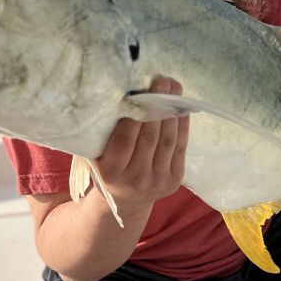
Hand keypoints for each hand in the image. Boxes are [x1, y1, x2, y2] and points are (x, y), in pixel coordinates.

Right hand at [95, 76, 189, 207]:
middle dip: (157, 105)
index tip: (141, 89)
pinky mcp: (174, 180)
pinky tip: (182, 106)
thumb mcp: (98, 154)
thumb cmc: (109, 168)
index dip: (134, 113)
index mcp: (111, 171)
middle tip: (161, 80)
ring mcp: (157, 180)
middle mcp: (135, 178)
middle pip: (149, 137)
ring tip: (174, 86)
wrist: (127, 200)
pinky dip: (182, 124)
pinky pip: (180, 147)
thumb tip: (123, 95)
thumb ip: (107, 133)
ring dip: (173, 110)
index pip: (124, 139)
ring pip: (168, 140)